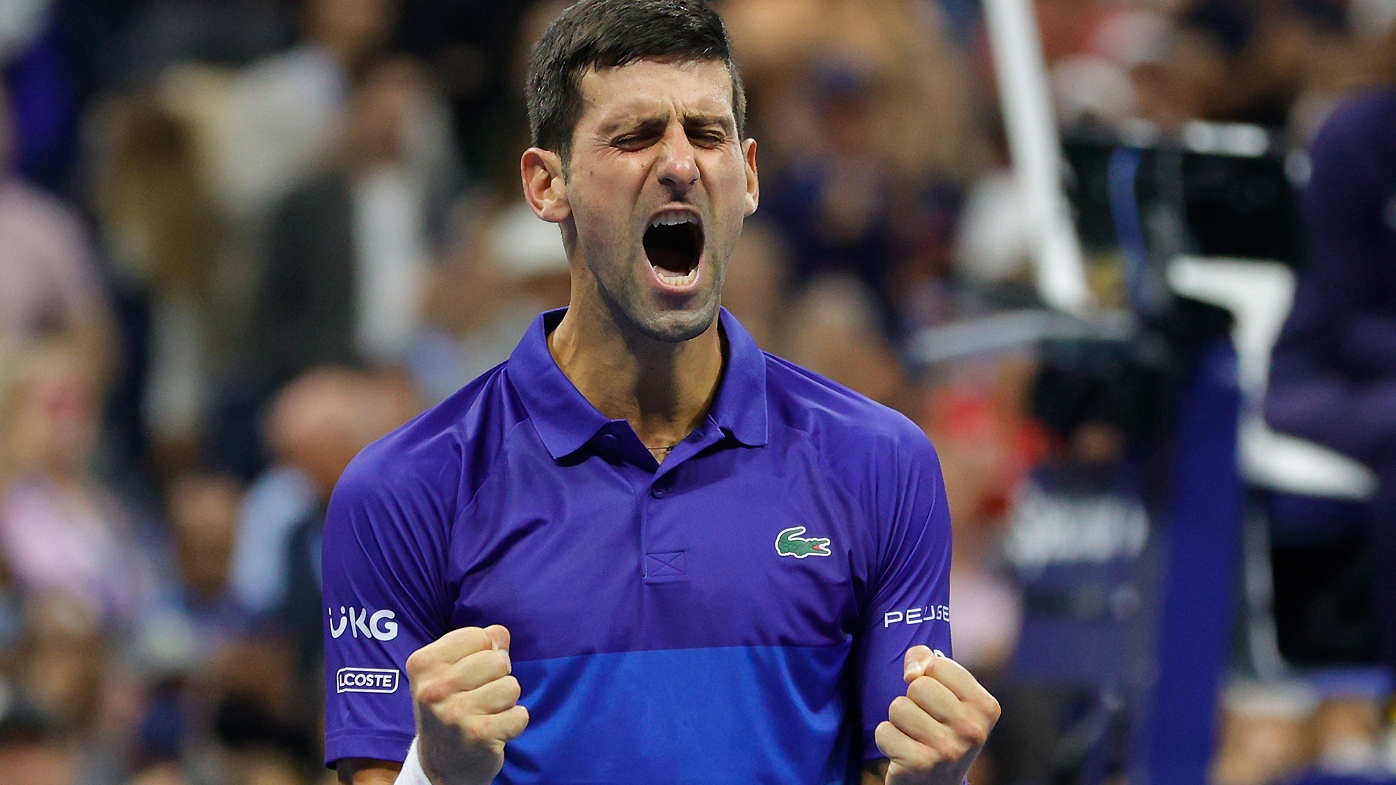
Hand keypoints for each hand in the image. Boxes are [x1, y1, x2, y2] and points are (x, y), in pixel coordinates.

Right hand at [406, 625, 529, 784]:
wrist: (441, 764)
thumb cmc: (451, 707)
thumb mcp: (452, 671)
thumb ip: (480, 645)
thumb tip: (501, 633)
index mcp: (423, 664)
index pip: (479, 636)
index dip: (485, 653)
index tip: (470, 675)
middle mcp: (433, 689)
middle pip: (497, 661)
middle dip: (498, 677)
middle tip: (480, 697)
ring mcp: (454, 714)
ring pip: (511, 686)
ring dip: (506, 701)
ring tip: (486, 714)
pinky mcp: (478, 736)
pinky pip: (520, 714)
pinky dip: (515, 722)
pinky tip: (494, 730)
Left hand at [875, 647, 999, 784]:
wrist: (938, 783)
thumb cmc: (941, 728)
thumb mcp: (947, 693)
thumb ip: (928, 661)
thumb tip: (912, 672)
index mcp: (986, 707)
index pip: (939, 665)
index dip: (928, 676)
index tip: (936, 698)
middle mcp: (972, 730)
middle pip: (918, 686)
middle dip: (913, 700)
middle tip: (925, 722)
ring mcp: (948, 750)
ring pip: (898, 707)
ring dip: (899, 720)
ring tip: (915, 736)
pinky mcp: (920, 765)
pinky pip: (883, 731)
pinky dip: (886, 739)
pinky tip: (903, 751)